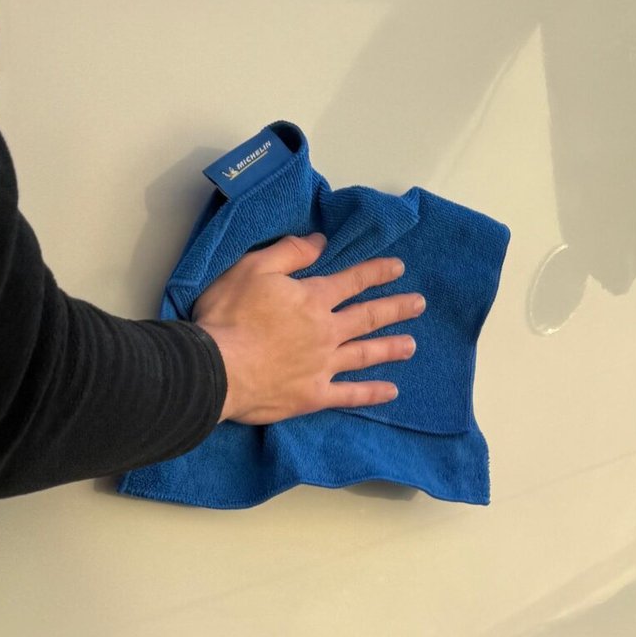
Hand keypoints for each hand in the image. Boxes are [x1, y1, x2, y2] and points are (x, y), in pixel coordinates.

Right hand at [193, 233, 424, 424]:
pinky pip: (349, 395)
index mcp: (313, 299)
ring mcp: (322, 366)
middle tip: (419, 304)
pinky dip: (371, 394)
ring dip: (390, 348)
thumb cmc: (228, 316)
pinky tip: (391, 392)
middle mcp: (326, 332)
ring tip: (412, 345)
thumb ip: (290, 253)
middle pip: (368, 317)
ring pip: (365, 354)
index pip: (352, 281)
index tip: (399, 268)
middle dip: (395, 308)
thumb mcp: (253, 268)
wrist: (216, 369)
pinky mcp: (313, 395)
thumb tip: (320, 241)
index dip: (376, 272)